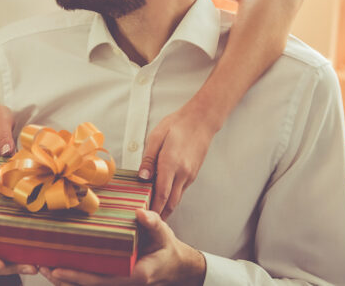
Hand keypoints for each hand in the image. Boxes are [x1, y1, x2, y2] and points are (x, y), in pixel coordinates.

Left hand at [39, 209, 205, 285]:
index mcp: (134, 274)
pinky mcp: (113, 278)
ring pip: (87, 284)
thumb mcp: (164, 235)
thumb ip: (153, 223)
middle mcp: (123, 282)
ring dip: (66, 278)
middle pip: (88, 285)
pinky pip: (92, 279)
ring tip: (43, 266)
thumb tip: (139, 213)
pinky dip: (75, 275)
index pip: (101, 279)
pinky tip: (59, 266)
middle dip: (64, 278)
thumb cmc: (167, 249)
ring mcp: (117, 281)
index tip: (58, 270)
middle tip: (42, 266)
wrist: (175, 265)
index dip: (78, 276)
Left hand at [138, 99, 220, 219]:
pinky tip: (163, 199)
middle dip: (160, 214)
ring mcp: (190, 175)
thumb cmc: (177, 125)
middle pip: (171, 202)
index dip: (153, 208)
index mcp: (171, 164)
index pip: (162, 193)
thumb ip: (149, 159)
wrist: (201, 120)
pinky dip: (172, 198)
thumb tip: (142, 177)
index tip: (143, 217)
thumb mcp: (156, 137)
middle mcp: (183, 173)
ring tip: (152, 215)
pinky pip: (181, 190)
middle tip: (147, 224)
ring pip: (177, 198)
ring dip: (166, 208)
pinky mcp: (193, 174)